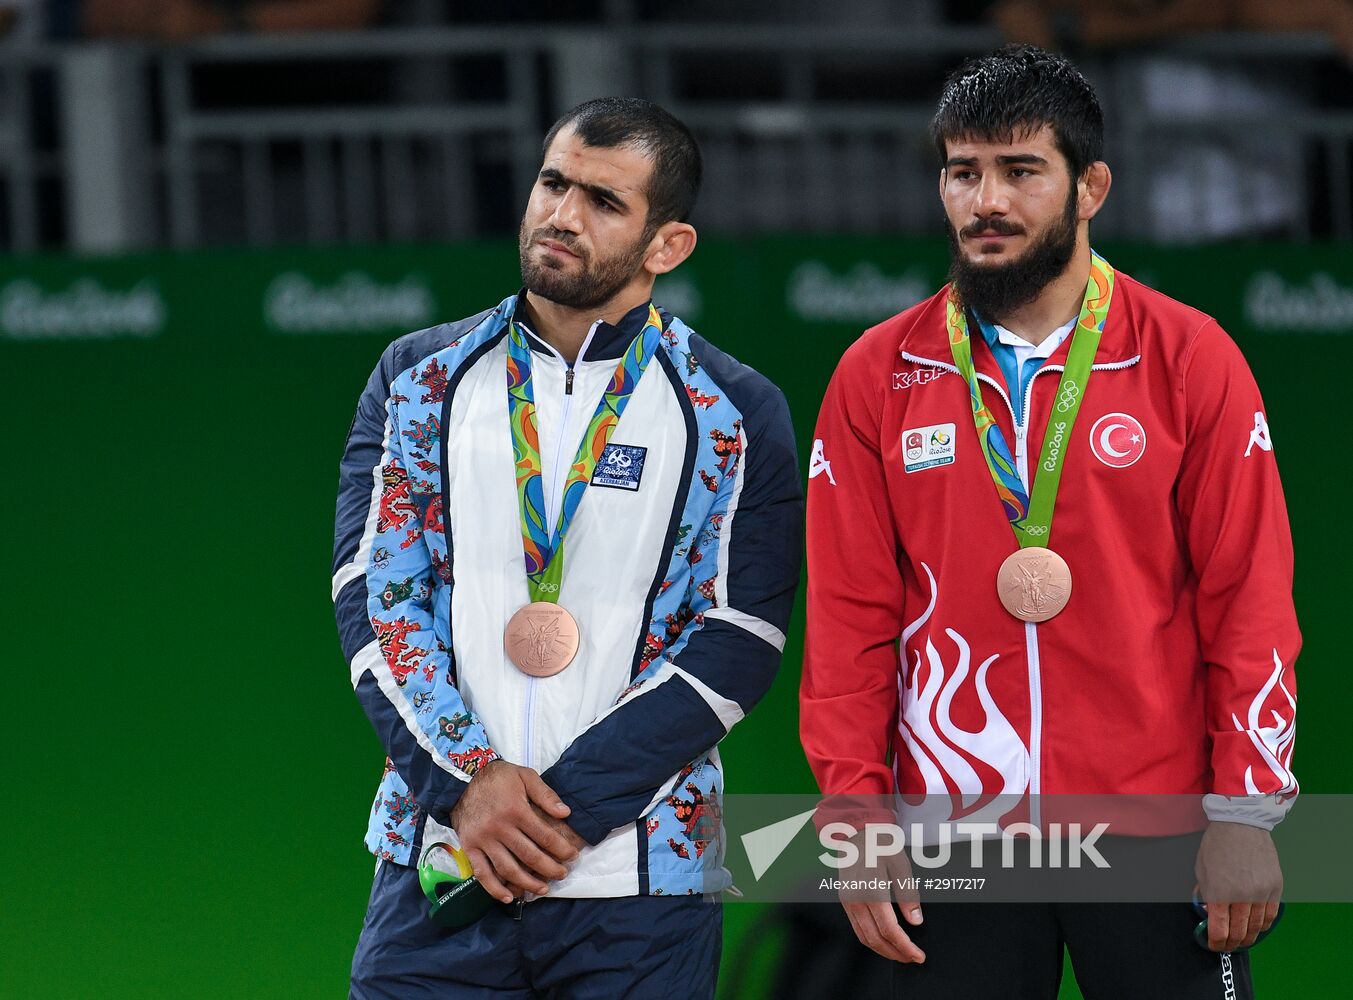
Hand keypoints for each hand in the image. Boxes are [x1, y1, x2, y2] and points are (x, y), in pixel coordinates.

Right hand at [449, 760, 581, 902]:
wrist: (463, 778)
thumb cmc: (498, 777)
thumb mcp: (526, 776)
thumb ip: (546, 795)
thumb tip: (566, 813)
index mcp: (516, 810)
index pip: (544, 836)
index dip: (561, 849)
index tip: (572, 856)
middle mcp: (499, 828)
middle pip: (529, 856)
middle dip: (549, 869)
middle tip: (562, 874)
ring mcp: (483, 840)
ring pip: (508, 869)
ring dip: (527, 883)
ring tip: (542, 889)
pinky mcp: (469, 847)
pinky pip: (482, 873)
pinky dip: (494, 889)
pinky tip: (508, 898)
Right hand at [838, 830, 925, 963]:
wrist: (856, 830)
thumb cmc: (880, 843)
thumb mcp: (900, 863)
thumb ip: (908, 893)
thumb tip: (916, 920)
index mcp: (871, 891)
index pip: (890, 930)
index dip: (906, 947)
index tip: (918, 955)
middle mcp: (856, 899)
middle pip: (875, 938)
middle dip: (895, 953)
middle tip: (912, 958)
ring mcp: (847, 901)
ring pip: (864, 937)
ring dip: (882, 950)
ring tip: (899, 954)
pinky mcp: (844, 900)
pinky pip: (857, 927)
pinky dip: (871, 939)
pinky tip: (883, 940)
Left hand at [1195, 821, 1282, 951]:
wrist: (1241, 824)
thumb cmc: (1217, 845)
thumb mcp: (1202, 870)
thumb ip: (1207, 894)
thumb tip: (1211, 913)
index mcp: (1220, 892)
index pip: (1219, 930)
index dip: (1216, 942)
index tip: (1213, 945)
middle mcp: (1243, 897)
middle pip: (1239, 932)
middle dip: (1231, 943)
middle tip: (1227, 946)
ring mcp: (1261, 893)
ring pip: (1256, 927)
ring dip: (1248, 937)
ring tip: (1241, 940)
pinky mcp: (1275, 888)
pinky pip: (1270, 915)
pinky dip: (1263, 925)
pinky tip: (1256, 928)